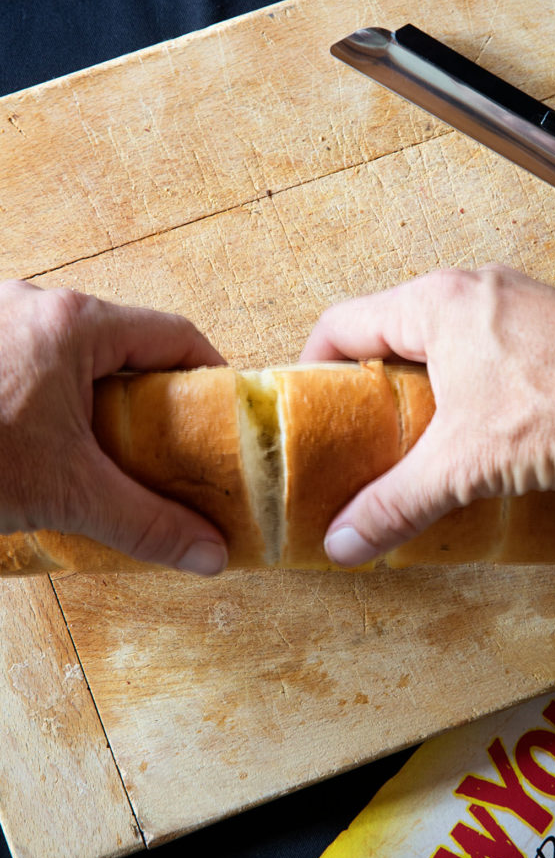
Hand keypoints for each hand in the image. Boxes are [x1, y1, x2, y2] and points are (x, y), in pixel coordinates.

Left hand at [0, 280, 228, 574]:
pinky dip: (49, 395)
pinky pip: (29, 359)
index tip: (223, 417)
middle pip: (124, 341)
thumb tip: (211, 554)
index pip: (176, 335)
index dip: (210, 375)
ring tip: (99, 451)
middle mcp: (37, 304)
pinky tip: (36, 440)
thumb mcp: (64, 492)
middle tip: (166, 447)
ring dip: (95, 395)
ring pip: (72, 351)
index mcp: (77, 324)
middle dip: (151, 393)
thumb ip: (145, 522)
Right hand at [300, 266, 554, 566]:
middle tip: (365, 419)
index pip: (344, 322)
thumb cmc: (551, 409)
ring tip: (423, 422)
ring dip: (426, 370)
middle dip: (373, 371)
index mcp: (433, 303)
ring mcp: (517, 297)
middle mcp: (473, 287)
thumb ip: (394, 503)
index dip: (315, 361)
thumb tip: (344, 541)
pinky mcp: (551, 319)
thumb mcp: (458, 464)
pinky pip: (489, 333)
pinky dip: (472, 368)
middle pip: (394, 323)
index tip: (309, 397)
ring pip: (446, 327)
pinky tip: (484, 412)